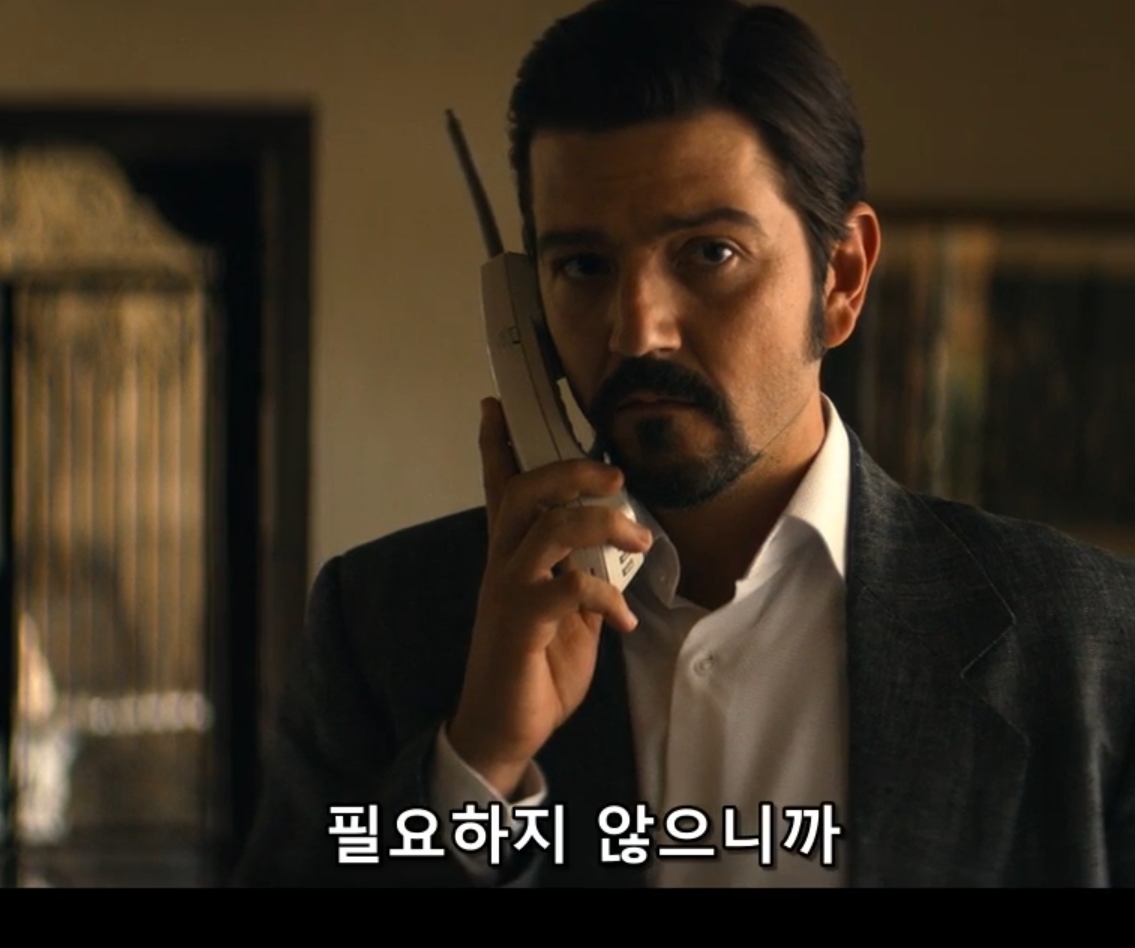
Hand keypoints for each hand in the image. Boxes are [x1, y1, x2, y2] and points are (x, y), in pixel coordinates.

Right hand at [445, 397, 650, 797]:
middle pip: (524, 491)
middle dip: (570, 471)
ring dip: (600, 524)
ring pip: (546, 527)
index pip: (501, 489)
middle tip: (615, 474)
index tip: (496, 406)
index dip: (498, 447)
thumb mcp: (570, 612)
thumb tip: (614, 545)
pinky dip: (605, 596)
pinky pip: (567, 588)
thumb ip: (582, 572)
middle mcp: (504, 565)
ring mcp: (509, 591)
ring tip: (638, 540)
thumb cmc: (537, 668)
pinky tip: (623, 619)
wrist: (505, 728)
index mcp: (513, 557)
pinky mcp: (520, 624)